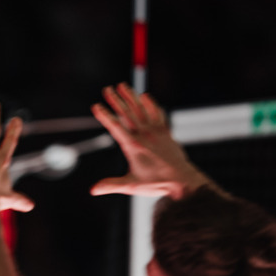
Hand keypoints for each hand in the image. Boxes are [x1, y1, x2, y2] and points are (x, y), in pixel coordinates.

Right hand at [91, 83, 209, 197]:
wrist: (182, 180)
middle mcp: (144, 135)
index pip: (115, 126)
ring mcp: (156, 132)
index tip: (96, 106)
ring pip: (141, 109)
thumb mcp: (131, 186)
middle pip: (127, 113)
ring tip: (123, 86)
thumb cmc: (157, 183)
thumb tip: (93, 190)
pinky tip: (145, 96)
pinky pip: (157, 113)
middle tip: (107, 89)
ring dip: (131, 97)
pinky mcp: (165, 132)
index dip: (105, 115)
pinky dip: (151, 104)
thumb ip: (111, 185)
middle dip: (116, 100)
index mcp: (133, 146)